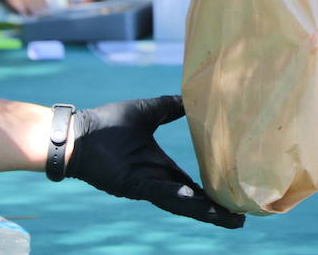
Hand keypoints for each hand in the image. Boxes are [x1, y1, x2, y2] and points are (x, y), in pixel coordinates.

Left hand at [66, 96, 243, 228]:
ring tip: (226, 217)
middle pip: (191, 201)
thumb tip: (192, 97)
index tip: (233, 201)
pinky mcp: (131, 184)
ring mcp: (144, 184)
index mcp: (160, 166)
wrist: (78, 133)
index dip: (211, 195)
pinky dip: (174, 194)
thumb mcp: (148, 110)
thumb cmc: (108, 123)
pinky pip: (157, 191)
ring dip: (202, 210)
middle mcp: (156, 179)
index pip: (191, 185)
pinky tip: (193, 196)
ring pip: (179, 202)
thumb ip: (170, 106)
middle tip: (240, 221)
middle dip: (214, 212)